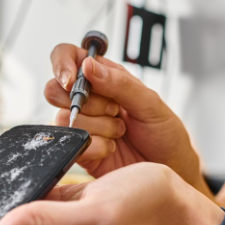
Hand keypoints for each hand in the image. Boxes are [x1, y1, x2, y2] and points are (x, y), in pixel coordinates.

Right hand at [45, 44, 204, 190]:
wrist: (169, 168)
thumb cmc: (164, 132)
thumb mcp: (150, 102)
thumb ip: (119, 83)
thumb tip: (87, 65)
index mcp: (103, 77)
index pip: (67, 57)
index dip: (61, 65)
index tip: (72, 82)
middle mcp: (87, 99)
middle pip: (55, 89)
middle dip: (86, 102)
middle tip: (114, 109)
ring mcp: (82, 124)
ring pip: (64, 118)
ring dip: (98, 126)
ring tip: (119, 132)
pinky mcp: (80, 150)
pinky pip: (71, 143)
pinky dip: (95, 146)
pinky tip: (112, 147)